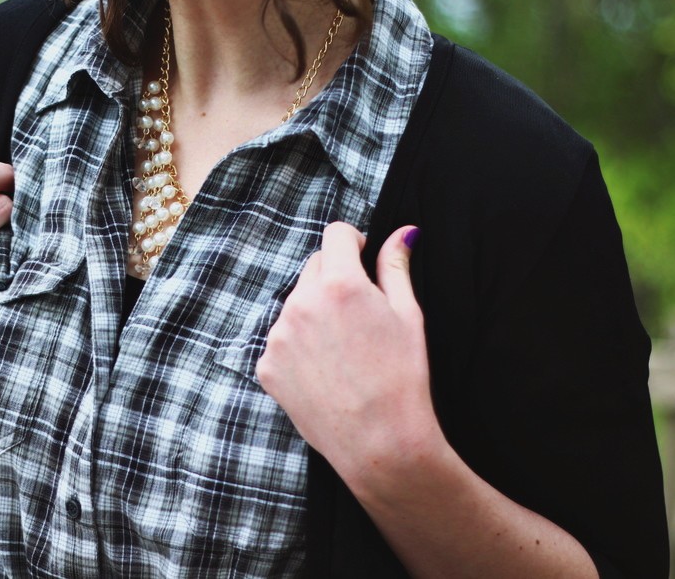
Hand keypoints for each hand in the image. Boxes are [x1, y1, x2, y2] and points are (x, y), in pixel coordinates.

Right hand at [0, 144, 13, 408]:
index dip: (6, 174)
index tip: (14, 179)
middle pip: (3, 206)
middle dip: (10, 209)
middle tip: (7, 218)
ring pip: (10, 240)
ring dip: (14, 241)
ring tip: (4, 247)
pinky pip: (7, 274)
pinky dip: (10, 271)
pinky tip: (3, 275)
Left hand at [256, 222, 441, 491]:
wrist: (379, 442)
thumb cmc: (402, 378)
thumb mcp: (408, 315)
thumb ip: (395, 267)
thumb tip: (402, 232)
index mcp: (338, 284)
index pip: (335, 234)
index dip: (353, 242)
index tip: (362, 257)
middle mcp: (300, 303)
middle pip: (313, 268)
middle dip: (334, 279)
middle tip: (360, 315)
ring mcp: (278, 336)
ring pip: (296, 305)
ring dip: (315, 313)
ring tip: (344, 351)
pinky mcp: (266, 365)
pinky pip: (282, 340)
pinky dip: (299, 347)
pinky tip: (325, 371)